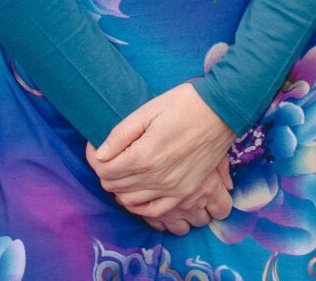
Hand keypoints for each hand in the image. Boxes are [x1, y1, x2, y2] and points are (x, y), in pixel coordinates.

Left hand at [87, 82, 235, 235]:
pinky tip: (138, 194)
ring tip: (123, 172)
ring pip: (130, 202)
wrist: (221, 111)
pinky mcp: (186, 193)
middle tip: (109, 157)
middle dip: (106, 172)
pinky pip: (154, 211)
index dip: (94, 158)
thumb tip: (99, 154)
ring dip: (121, 189)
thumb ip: (120, 134)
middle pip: (115, 186)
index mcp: (143, 156)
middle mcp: (155, 178)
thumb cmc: (183, 104)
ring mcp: (172, 189)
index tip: (95, 147)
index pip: (104, 169)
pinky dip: (140, 206)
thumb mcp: (147, 111)